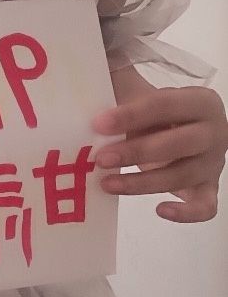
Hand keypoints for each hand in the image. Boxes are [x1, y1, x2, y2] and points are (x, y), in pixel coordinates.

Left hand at [92, 86, 227, 222]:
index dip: (130, 115)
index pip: (165, 105)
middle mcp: (214, 131)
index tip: (97, 124)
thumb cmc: (152, 113)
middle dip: (136, 152)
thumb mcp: (138, 93)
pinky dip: (186, 213)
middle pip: (179, 143)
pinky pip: (205, 207)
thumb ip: (118, 84)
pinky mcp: (208, 189)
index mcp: (200, 101)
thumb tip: (83, 82)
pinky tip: (158, 210)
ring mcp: (213, 162)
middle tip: (101, 159)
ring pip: (182, 176)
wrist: (175, 129)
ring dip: (142, 183)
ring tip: (107, 183)